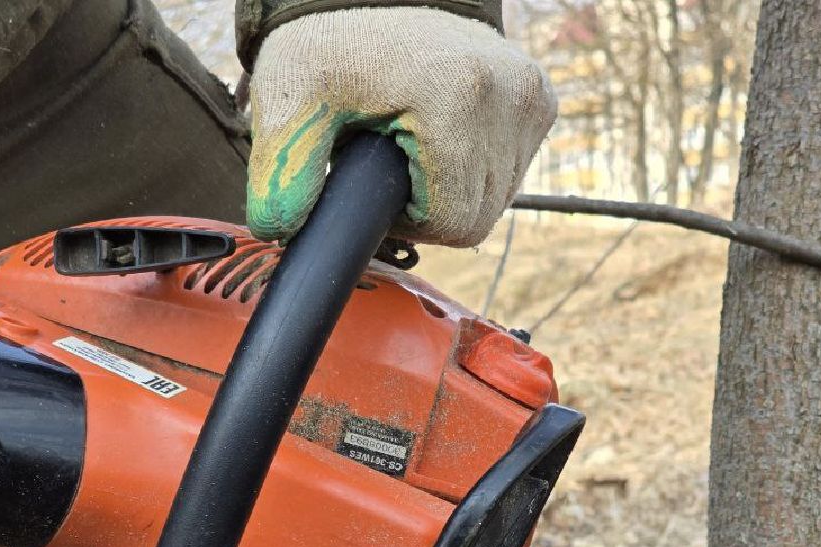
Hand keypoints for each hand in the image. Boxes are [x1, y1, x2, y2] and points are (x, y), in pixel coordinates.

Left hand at [246, 7, 555, 247]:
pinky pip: (511, 170)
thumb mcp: (292, 102)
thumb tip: (281, 232)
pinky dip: (475, 168)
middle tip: (388, 162)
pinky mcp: (540, 99)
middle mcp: (508, 96)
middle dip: (428, 206)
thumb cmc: (332, 40)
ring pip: (496, 199)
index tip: (376, 180)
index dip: (406, 219)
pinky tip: (441, 136)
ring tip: (411, 144)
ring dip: (452, 190)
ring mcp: (530, 97)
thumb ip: (284, 173)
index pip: (449, 222)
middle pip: (476, 218)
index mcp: (456, 97)